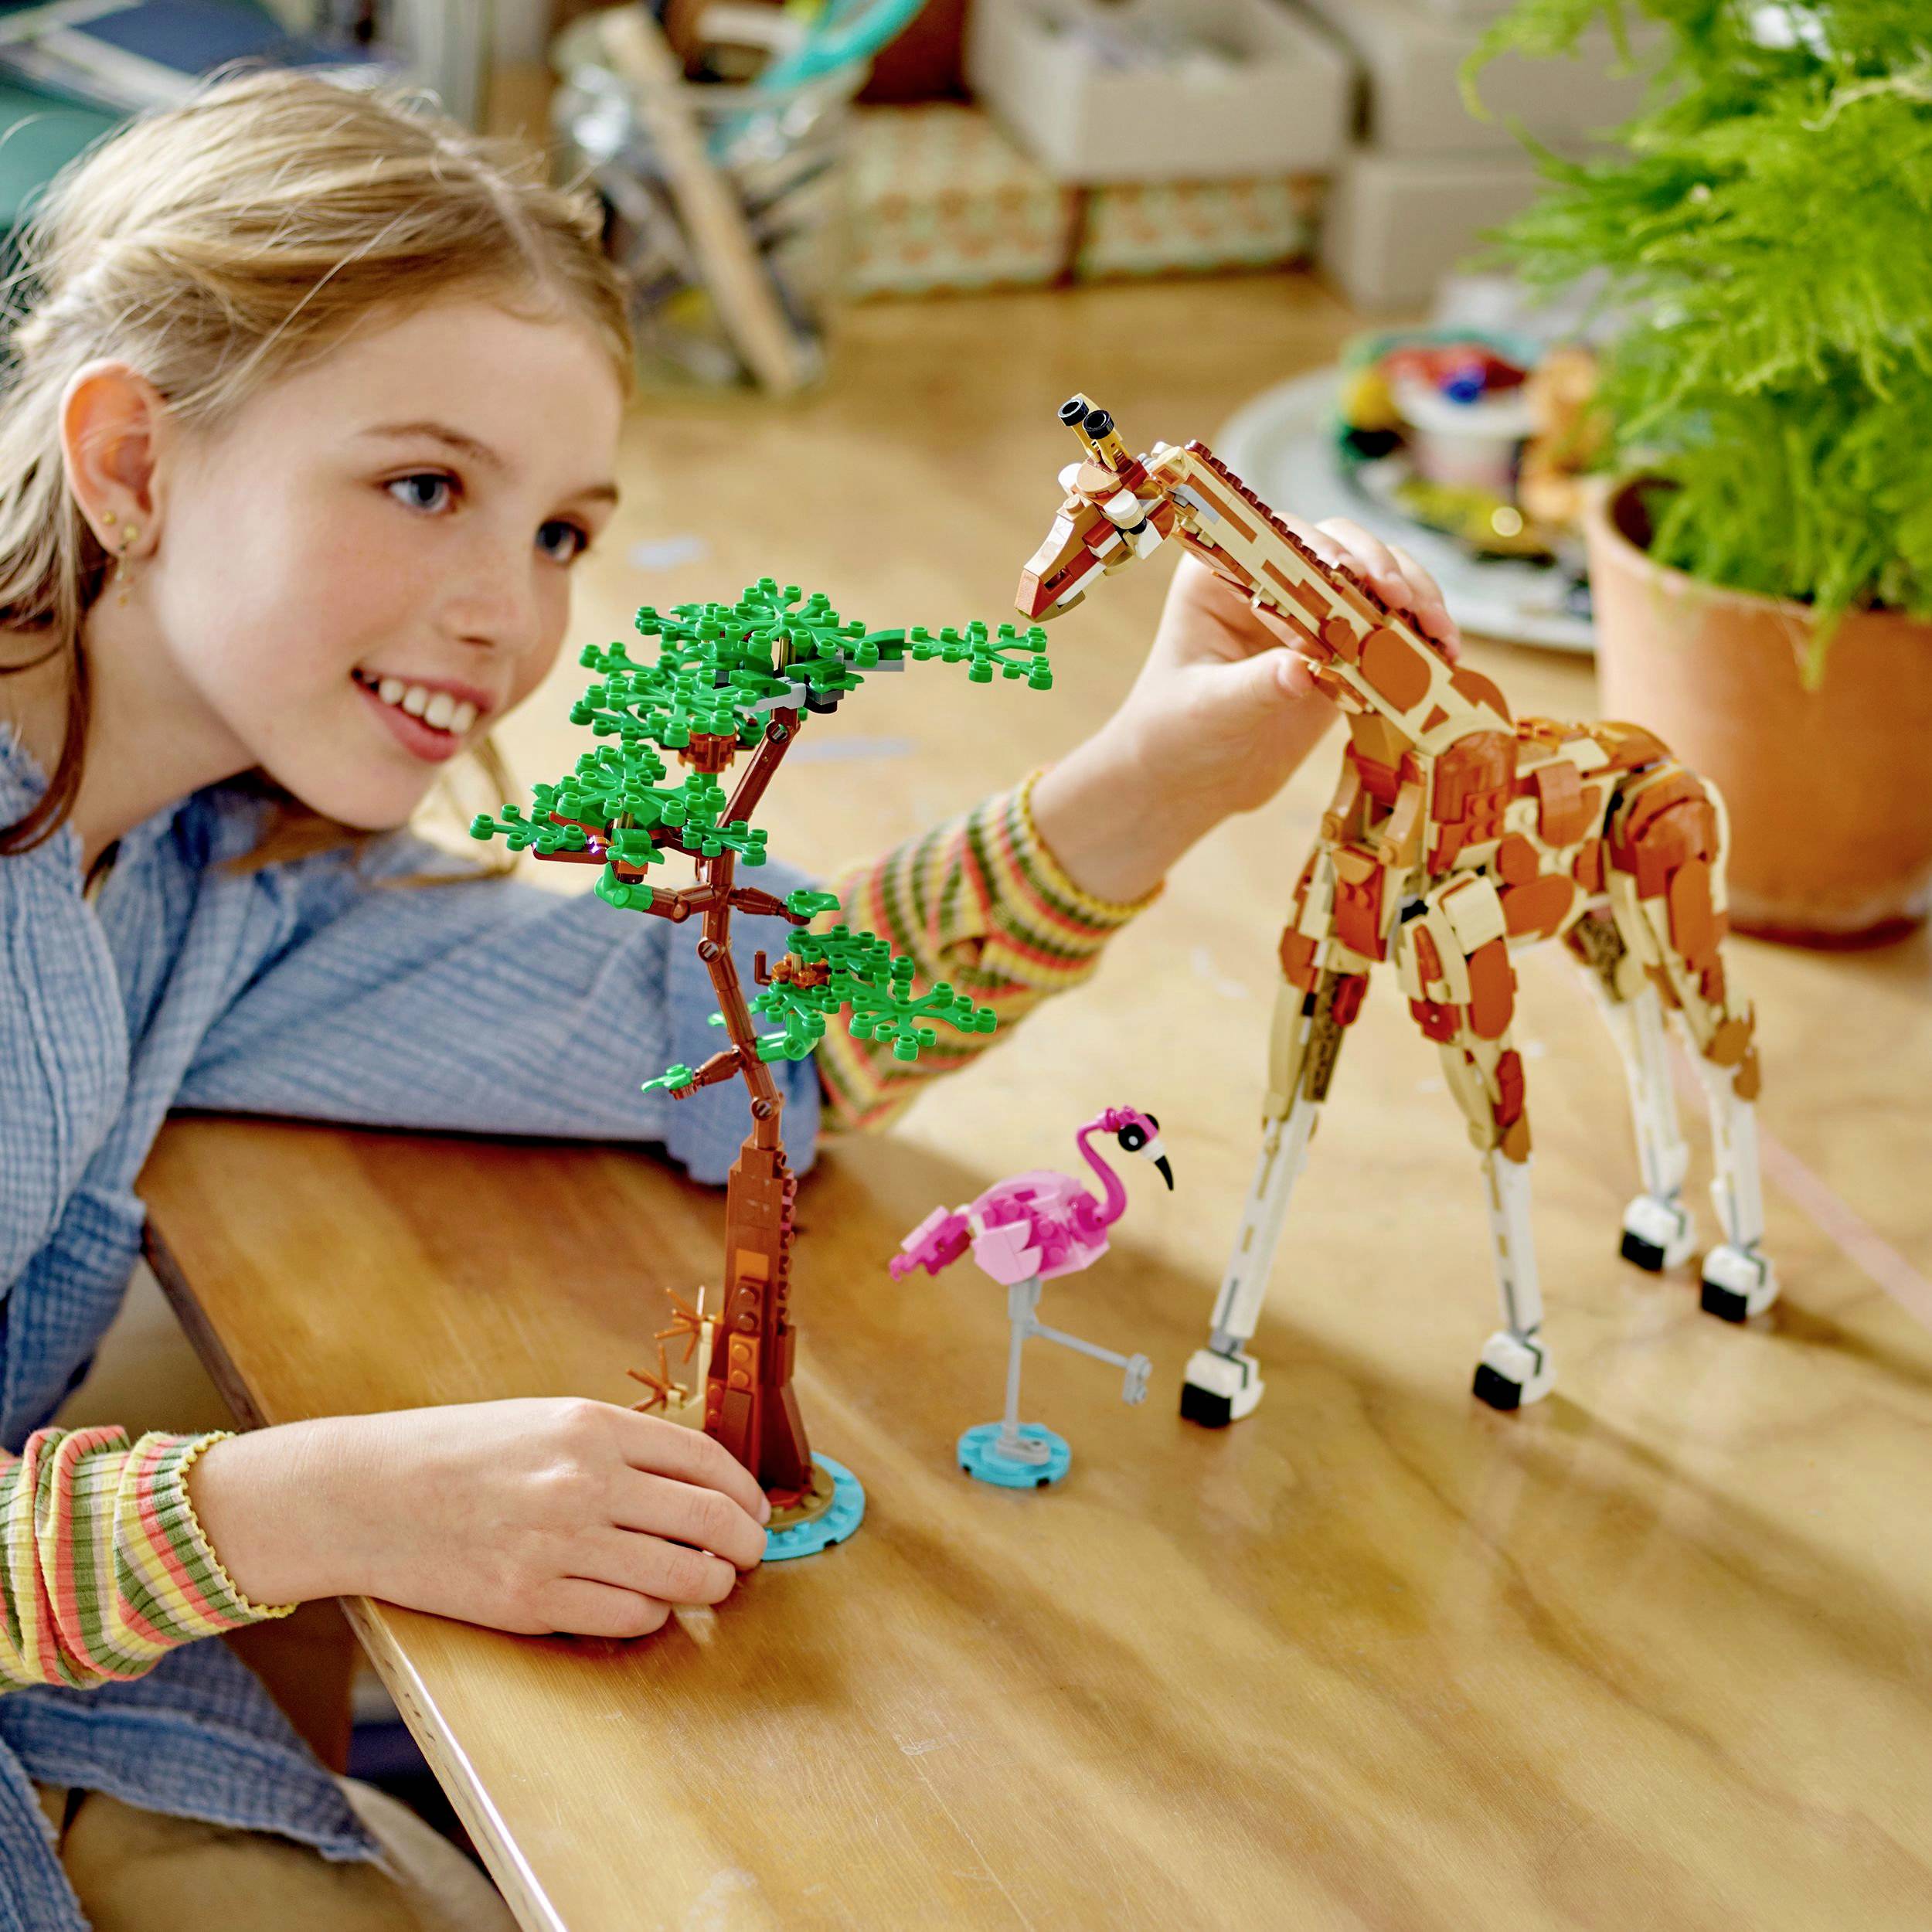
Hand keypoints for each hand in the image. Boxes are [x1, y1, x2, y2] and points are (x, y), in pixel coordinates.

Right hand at [188, 1399, 770, 1638]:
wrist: (365, 1494)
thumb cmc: (460, 1451)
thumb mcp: (545, 1419)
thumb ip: (617, 1444)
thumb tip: (695, 1476)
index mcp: (592, 1428)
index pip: (707, 1461)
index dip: (745, 1492)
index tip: (755, 1510)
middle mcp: (585, 1483)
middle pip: (709, 1522)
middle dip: (744, 1544)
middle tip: (749, 1554)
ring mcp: (559, 1546)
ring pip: (680, 1579)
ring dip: (709, 1586)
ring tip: (709, 1584)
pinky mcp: (532, 1602)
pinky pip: (629, 1617)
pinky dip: (652, 1615)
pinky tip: (648, 1606)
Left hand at [1030, 519, 1458, 903]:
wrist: (1185, 781)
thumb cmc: (1173, 736)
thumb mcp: (1207, 711)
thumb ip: (1254, 686)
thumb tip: (1304, 668)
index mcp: (1218, 575)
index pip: (1278, 540)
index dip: (1322, 549)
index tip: (1354, 577)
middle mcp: (1268, 580)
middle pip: (1339, 548)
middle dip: (1383, 569)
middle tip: (1407, 602)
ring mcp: (1309, 612)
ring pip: (1374, 583)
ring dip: (1414, 600)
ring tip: (1440, 634)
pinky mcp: (1340, 650)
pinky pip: (1386, 630)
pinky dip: (1416, 639)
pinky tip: (1443, 658)